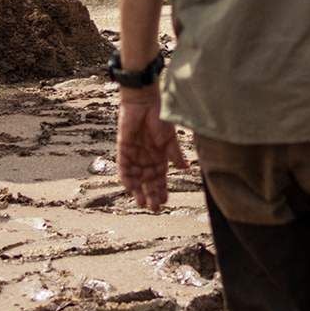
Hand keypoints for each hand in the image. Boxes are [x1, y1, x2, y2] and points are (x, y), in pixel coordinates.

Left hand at [113, 87, 179, 210]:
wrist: (144, 101)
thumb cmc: (159, 116)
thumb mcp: (170, 138)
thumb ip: (175, 154)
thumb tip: (186, 169)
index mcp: (160, 156)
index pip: (160, 178)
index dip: (162, 190)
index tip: (165, 202)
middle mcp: (147, 158)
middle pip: (148, 182)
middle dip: (151, 195)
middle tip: (154, 208)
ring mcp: (135, 155)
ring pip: (136, 178)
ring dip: (138, 191)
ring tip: (142, 203)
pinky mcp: (123, 150)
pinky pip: (124, 168)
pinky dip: (127, 178)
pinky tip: (130, 188)